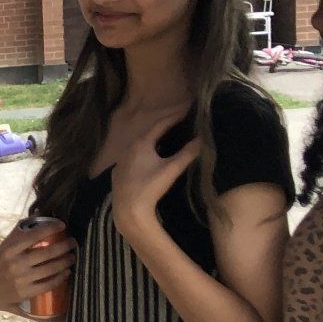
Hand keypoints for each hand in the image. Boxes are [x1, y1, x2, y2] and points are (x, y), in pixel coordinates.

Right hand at [0, 218, 75, 314]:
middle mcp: (15, 263)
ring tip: (72, 257)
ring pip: (51, 269)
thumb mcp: (4, 247)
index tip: (62, 225)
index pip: (34, 235)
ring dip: (66, 261)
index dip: (51, 228)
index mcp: (10, 249)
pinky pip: (49, 284)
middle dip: (65, 246)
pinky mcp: (26, 293)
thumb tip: (39, 213)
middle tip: (73, 242)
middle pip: (47, 253)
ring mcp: (21, 279)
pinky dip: (61, 277)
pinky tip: (66, 272)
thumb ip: (20, 233)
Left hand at [111, 112, 199, 239]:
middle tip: (181, 124)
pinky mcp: (119, 174)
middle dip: (165, 129)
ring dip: (155, 142)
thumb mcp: (172, 169)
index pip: (160, 124)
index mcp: (140, 144)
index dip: (174, 117)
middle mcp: (128, 149)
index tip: (187, 111)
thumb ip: (188, 153)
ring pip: (141, 147)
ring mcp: (121, 162)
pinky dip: (145, 154)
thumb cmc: (150, 187)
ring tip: (170, 139)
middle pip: (149, 134)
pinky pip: (134, 158)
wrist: (128, 210)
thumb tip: (203, 139)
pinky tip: (152, 160)